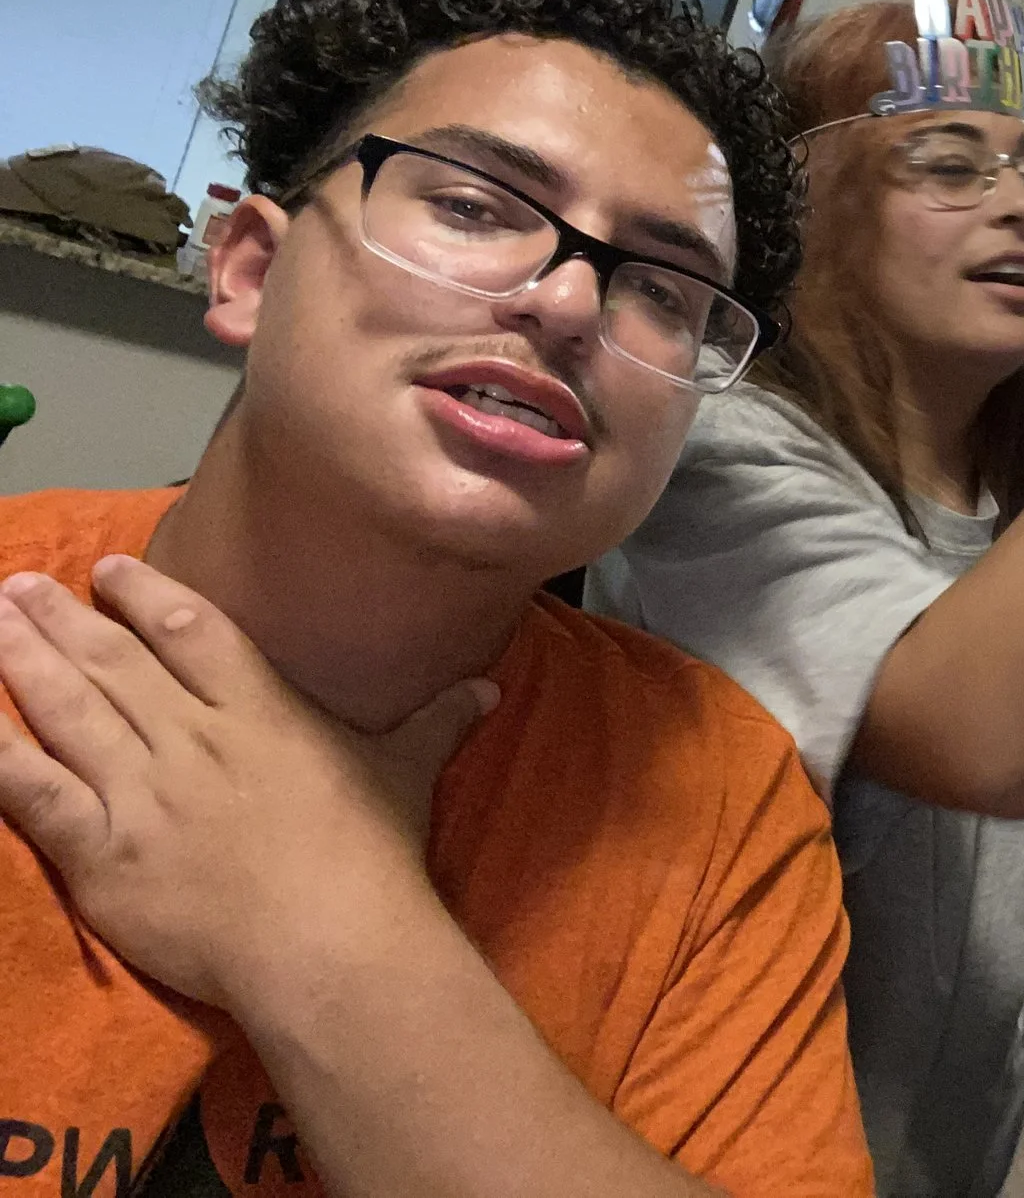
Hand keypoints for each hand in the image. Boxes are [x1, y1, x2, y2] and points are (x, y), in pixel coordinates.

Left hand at [0, 558, 494, 1010]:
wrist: (328, 940)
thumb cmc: (374, 858)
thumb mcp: (407, 775)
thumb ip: (436, 723)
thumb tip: (489, 686)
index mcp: (262, 712)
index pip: (192, 633)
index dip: (145, 597)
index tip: (107, 571)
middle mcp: (194, 736)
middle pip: (116, 661)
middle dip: (61, 619)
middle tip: (15, 584)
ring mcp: (143, 791)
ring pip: (68, 710)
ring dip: (23, 661)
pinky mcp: (101, 850)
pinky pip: (34, 791)